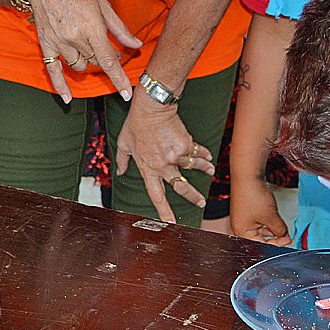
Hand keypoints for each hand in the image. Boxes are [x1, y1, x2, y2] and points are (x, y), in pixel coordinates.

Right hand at [19, 0, 142, 101]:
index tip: (127, 95)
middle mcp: (74, 38)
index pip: (108, 60)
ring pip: (79, 65)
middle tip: (105, 44)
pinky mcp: (46, 44)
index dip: (119, 79)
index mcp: (91, 27)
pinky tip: (67, 99)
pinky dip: (61, 86)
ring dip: (88, 62)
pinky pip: (53, 70)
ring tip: (88, 47)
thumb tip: (136, 44)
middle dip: (104, 58)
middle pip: (95, 61)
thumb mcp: (102, 3)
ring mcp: (59, 43)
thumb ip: (119, 28)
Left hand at [114, 97, 213, 222]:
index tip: (171, 222)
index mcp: (147, 168)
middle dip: (193, 197)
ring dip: (204, 170)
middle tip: (201, 203)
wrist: (152, 107)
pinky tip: (208, 156)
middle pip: (181, 188)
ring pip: (194, 168)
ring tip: (209, 171)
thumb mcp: (123, 143)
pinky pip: (197, 152)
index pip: (156, 195)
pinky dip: (204, 154)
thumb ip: (121, 160)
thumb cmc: (135, 124)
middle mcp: (163, 165)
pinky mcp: (186, 145)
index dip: (164, 211)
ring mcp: (176, 156)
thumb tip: (120, 171)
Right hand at [229, 178, 289, 245]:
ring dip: (272, 227)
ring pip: (261, 230)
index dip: (277, 244)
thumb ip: (280, 230)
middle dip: (275, 236)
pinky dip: (268, 220)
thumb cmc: (252, 194)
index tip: (288, 240)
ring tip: (279, 221)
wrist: (247, 175)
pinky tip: (273, 215)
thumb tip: (285, 236)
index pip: (261, 246)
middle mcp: (240, 227)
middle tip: (286, 233)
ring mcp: (243, 219)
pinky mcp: (247, 211)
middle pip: (261, 239)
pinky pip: (259, 221)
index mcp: (242, 232)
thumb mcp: (271, 217)